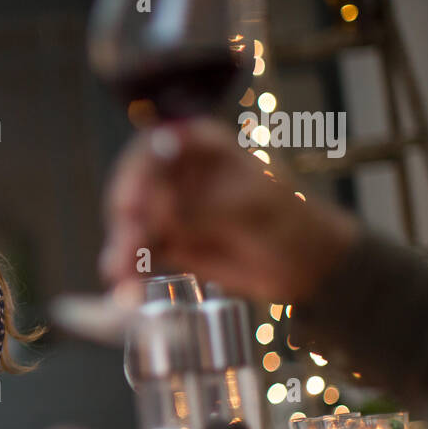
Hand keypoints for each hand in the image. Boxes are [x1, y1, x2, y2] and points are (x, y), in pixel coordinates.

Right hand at [98, 119, 360, 303]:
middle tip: (126, 241)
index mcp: (202, 148)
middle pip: (136, 185)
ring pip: (133, 222)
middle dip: (127, 215)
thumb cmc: (291, 223)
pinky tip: (126, 281)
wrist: (306, 267)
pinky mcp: (169, 242)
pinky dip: (131, 266)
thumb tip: (165, 210)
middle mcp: (179, 173)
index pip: (157, 147)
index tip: (133, 201)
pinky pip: (140, 252)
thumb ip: (208, 206)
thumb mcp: (254, 209)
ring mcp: (171, 208)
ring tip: (121, 271)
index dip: (139, 171)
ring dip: (123, 245)